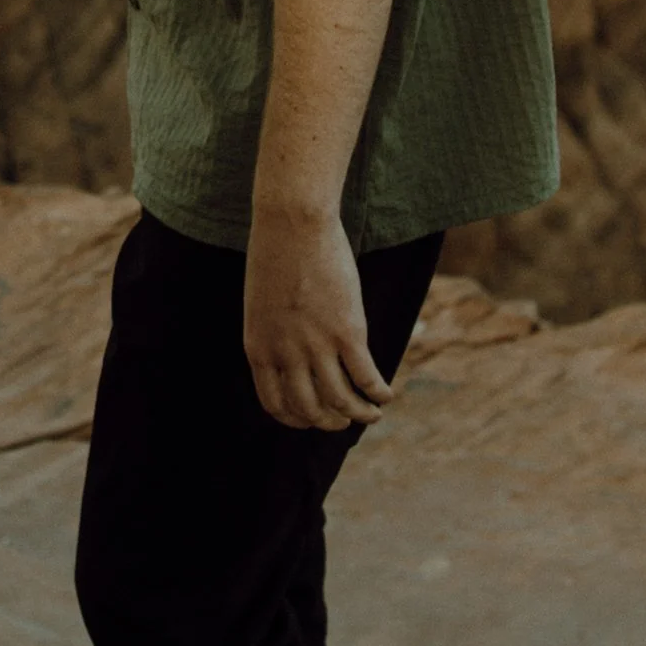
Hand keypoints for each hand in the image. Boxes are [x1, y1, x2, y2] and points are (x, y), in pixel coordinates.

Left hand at [243, 205, 391, 431]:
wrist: (292, 224)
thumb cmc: (276, 254)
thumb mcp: (262, 304)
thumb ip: (275, 333)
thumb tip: (295, 354)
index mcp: (259, 349)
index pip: (275, 405)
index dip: (296, 419)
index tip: (311, 419)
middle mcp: (286, 354)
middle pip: (310, 409)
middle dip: (329, 422)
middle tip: (343, 421)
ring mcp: (317, 345)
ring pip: (340, 400)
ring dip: (358, 414)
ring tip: (372, 415)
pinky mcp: (347, 332)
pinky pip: (365, 377)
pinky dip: (378, 393)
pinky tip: (386, 395)